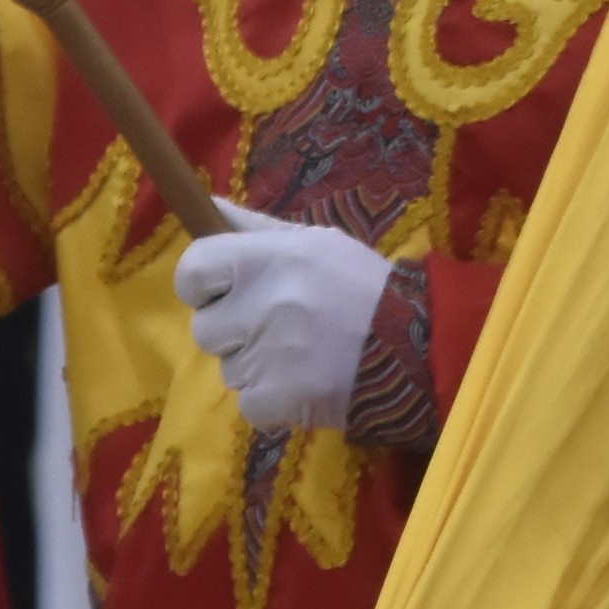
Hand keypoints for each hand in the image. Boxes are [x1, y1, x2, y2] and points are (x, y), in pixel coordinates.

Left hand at [172, 205, 397, 436]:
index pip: (191, 270)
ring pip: (229, 369)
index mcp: (265, 259)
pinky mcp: (276, 399)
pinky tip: (305, 385)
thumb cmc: (362, 287)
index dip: (202, 285)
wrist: (417, 347)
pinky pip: (248, 405)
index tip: (223, 292)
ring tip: (301, 357)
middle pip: (205, 328)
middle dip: (233, 332)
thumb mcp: (315, 242)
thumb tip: (206, 203)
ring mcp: (265, 356)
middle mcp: (259, 305)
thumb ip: (254, 227)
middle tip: (277, 328)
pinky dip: (272, 403)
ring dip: (256, 367)